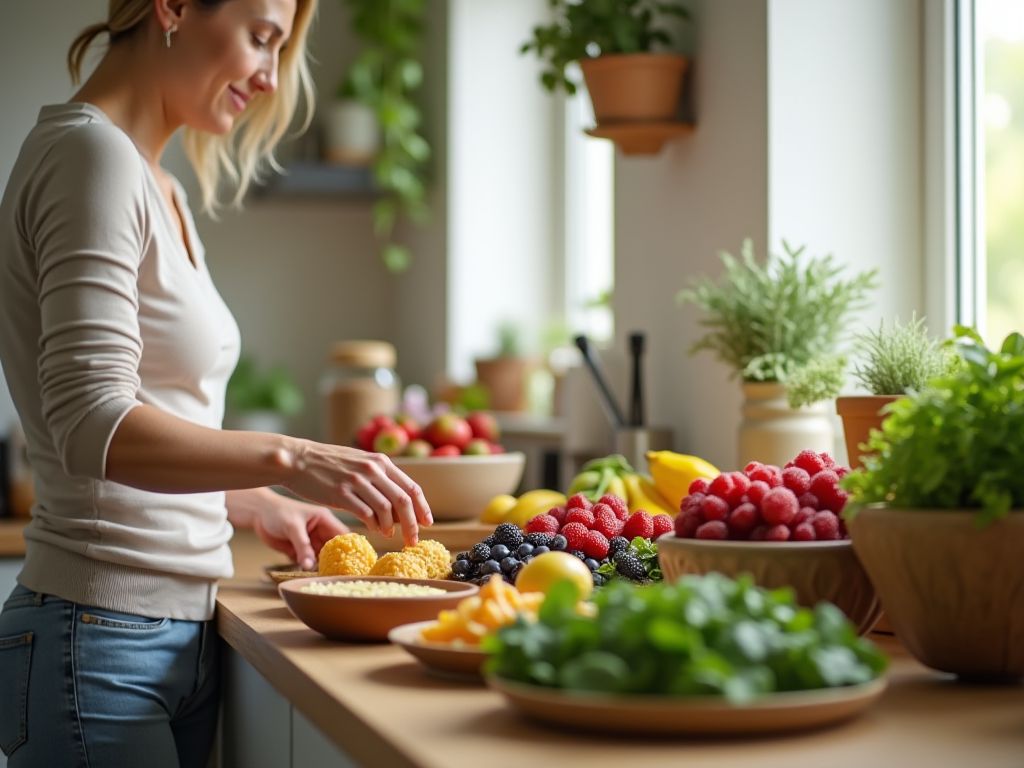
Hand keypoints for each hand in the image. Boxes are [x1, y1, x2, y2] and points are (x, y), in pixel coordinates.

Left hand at [251, 494, 349, 570]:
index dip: (349, 548)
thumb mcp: (292, 527)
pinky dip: (312, 570)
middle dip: (338, 561)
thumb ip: (302, 545)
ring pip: (324, 558)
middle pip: (336, 549)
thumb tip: (310, 566)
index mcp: (325, 520)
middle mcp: (321, 532)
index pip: (343, 535)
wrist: (258, 514)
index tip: (353, 563)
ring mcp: (312, 542)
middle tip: (341, 576)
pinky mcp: (302, 551)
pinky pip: (311, 563)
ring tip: (328, 579)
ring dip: (325, 567)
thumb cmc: (277, 512)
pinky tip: (314, 578)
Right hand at [277, 441, 431, 546]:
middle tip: (413, 540)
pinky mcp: (340, 494)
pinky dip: (374, 525)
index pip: (412, 487)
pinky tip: (374, 530)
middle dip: (413, 524)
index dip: (422, 508)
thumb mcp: (360, 462)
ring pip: (386, 509)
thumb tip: (399, 502)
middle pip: (403, 501)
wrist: (298, 459)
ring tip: (390, 535)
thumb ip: (380, 477)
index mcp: (380, 462)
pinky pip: (365, 514)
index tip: (427, 523)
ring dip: (392, 527)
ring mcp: (356, 481)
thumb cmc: (330, 464)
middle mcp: (372, 470)